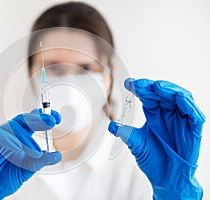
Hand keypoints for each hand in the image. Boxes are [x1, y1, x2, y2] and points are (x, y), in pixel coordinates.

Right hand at [0, 109, 61, 199]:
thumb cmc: (4, 176)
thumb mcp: (28, 169)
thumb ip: (42, 161)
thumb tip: (57, 155)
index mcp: (22, 137)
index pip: (34, 121)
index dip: (45, 116)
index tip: (57, 118)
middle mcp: (11, 133)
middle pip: (25, 119)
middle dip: (38, 119)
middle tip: (50, 121)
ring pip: (12, 126)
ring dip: (25, 137)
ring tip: (35, 152)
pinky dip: (7, 140)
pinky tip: (17, 149)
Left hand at [108, 78, 204, 199]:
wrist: (167, 179)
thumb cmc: (153, 160)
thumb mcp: (136, 144)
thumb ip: (125, 133)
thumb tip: (111, 126)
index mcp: (153, 114)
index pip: (147, 96)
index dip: (139, 88)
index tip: (128, 83)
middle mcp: (167, 114)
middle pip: (163, 93)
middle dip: (151, 86)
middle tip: (140, 84)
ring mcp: (181, 120)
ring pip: (180, 98)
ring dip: (170, 90)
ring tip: (157, 86)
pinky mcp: (193, 129)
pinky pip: (193, 113)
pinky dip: (187, 104)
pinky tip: (178, 98)